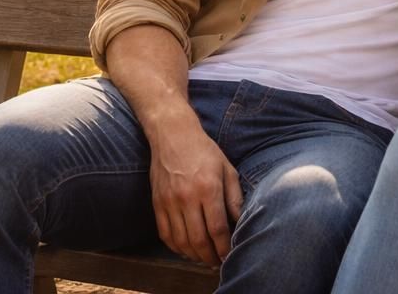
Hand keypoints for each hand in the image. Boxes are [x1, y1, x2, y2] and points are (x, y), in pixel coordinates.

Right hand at [147, 121, 243, 265]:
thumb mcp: (227, 169)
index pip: (217, 229)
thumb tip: (241, 223)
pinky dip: (176, 247)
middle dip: (210, 257)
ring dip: (194, 256)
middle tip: (218, 263)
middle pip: (198, 240)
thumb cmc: (204, 151)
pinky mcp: (157, 203)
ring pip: (181, 241)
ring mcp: (169, 201)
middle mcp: (187, 197)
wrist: (172, 134)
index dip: (224, 248)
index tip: (230, 256)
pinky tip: (186, 249)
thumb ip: (234, 198)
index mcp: (208, 188)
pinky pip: (165, 234)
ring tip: (204, 259)